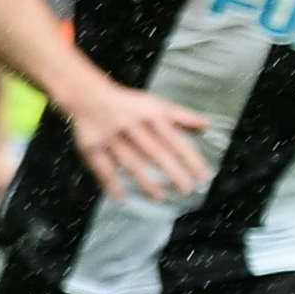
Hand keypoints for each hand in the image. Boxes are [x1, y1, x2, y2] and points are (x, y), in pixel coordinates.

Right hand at [67, 84, 211, 204]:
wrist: (87, 95)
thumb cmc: (126, 103)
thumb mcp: (155, 104)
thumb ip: (182, 117)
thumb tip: (207, 125)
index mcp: (151, 116)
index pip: (176, 140)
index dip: (191, 159)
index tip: (203, 176)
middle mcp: (133, 127)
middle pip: (156, 153)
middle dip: (173, 173)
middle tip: (186, 190)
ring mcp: (112, 138)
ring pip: (132, 163)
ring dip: (146, 182)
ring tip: (160, 198)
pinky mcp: (92, 147)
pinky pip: (103, 169)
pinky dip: (111, 184)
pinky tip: (122, 198)